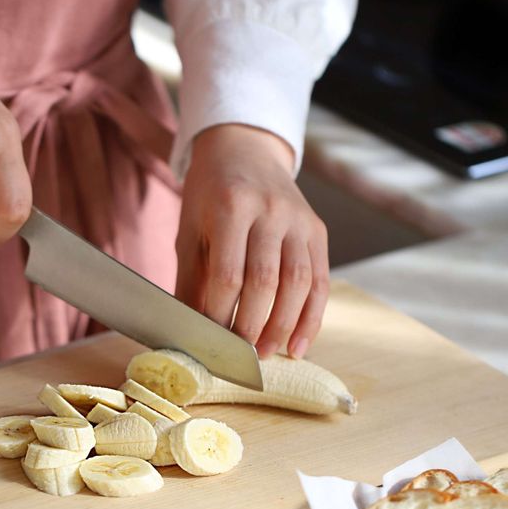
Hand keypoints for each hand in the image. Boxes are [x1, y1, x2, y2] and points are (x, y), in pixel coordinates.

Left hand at [175, 124, 328, 358]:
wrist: (245, 151)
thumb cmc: (209, 196)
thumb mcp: (190, 231)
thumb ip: (191, 280)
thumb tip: (187, 332)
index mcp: (231, 206)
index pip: (229, 273)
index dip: (221, 314)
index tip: (211, 343)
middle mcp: (270, 210)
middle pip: (266, 280)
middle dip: (253, 326)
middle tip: (241, 357)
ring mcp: (299, 219)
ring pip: (298, 283)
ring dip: (283, 326)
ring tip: (267, 354)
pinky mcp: (318, 230)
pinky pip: (320, 280)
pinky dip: (312, 317)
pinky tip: (299, 344)